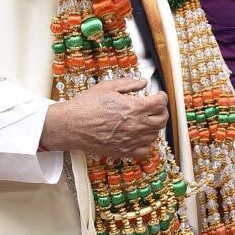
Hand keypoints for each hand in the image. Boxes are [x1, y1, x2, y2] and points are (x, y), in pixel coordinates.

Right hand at [41, 78, 168, 158]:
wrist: (72, 125)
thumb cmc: (87, 105)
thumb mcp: (108, 87)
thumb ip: (129, 84)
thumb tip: (143, 83)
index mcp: (134, 108)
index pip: (160, 103)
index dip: (162, 97)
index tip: (159, 95)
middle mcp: (136, 125)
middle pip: (162, 120)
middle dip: (162, 111)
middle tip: (157, 108)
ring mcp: (131, 140)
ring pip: (155, 135)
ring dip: (154, 126)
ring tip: (147, 120)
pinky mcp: (124, 151)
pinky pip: (144, 150)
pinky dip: (146, 143)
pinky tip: (140, 136)